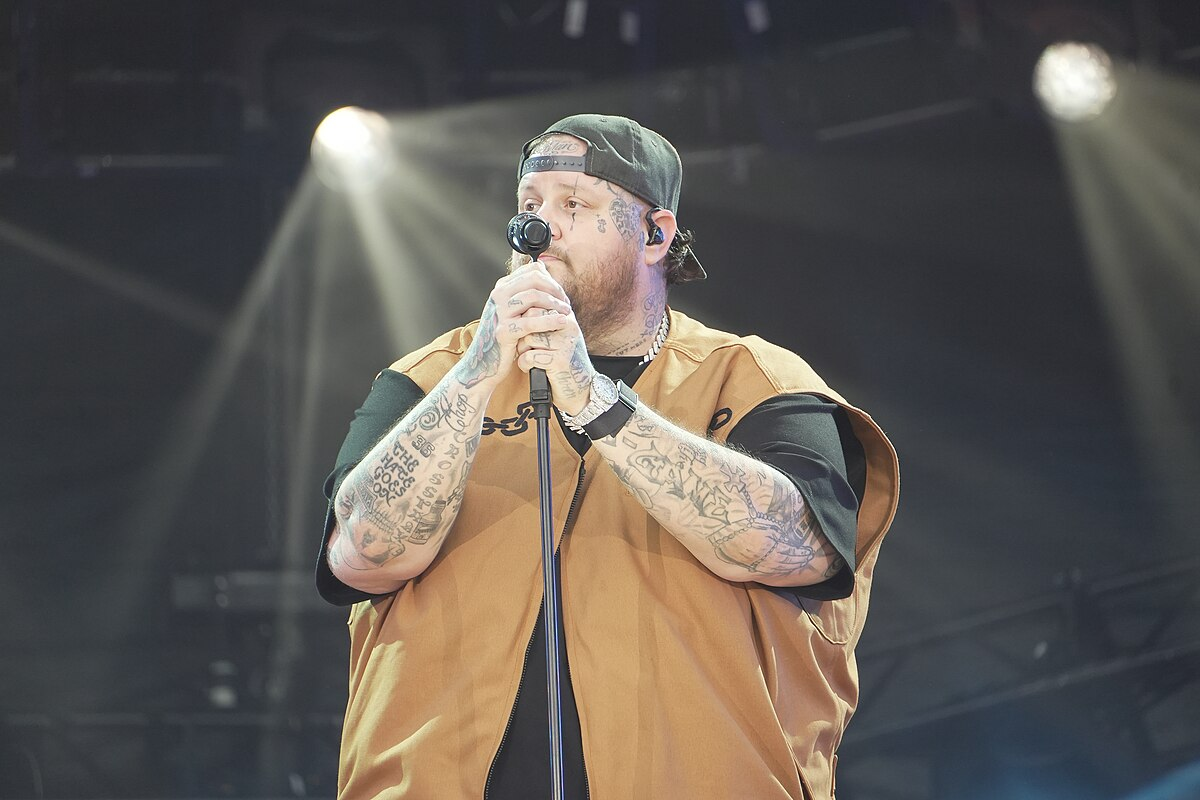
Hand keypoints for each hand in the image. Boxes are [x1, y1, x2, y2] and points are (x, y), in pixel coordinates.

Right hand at [457, 260, 572, 389]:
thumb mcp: (516, 310)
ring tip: (566, 314)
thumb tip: (545, 270)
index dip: (552, 281)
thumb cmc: (507, 336)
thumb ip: (528, 291)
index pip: (533, 270)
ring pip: (533, 296)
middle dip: (555, 291)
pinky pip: (531, 321)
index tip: (561, 295)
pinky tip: (562, 322)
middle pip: (534, 280)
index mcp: (502, 287)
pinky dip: (550, 320)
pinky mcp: (503, 331)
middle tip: (566, 305)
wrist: (487, 363)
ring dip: (555, 304)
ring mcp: (499, 312)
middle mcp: (498, 295)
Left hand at [514, 264, 593, 415]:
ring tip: (530, 357)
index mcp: (566, 316)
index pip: (536, 304)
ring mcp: (565, 343)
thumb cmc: (563, 360)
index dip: (524, 319)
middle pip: (531, 319)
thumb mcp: (557, 334)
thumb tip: (521, 299)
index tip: (525, 331)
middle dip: (522, 333)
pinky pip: (529, 356)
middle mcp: (568, 326)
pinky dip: (524, 365)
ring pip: (528, 338)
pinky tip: (532, 368)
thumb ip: (544, 317)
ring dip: (522, 351)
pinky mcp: (560, 360)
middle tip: (525, 345)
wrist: (580, 389)